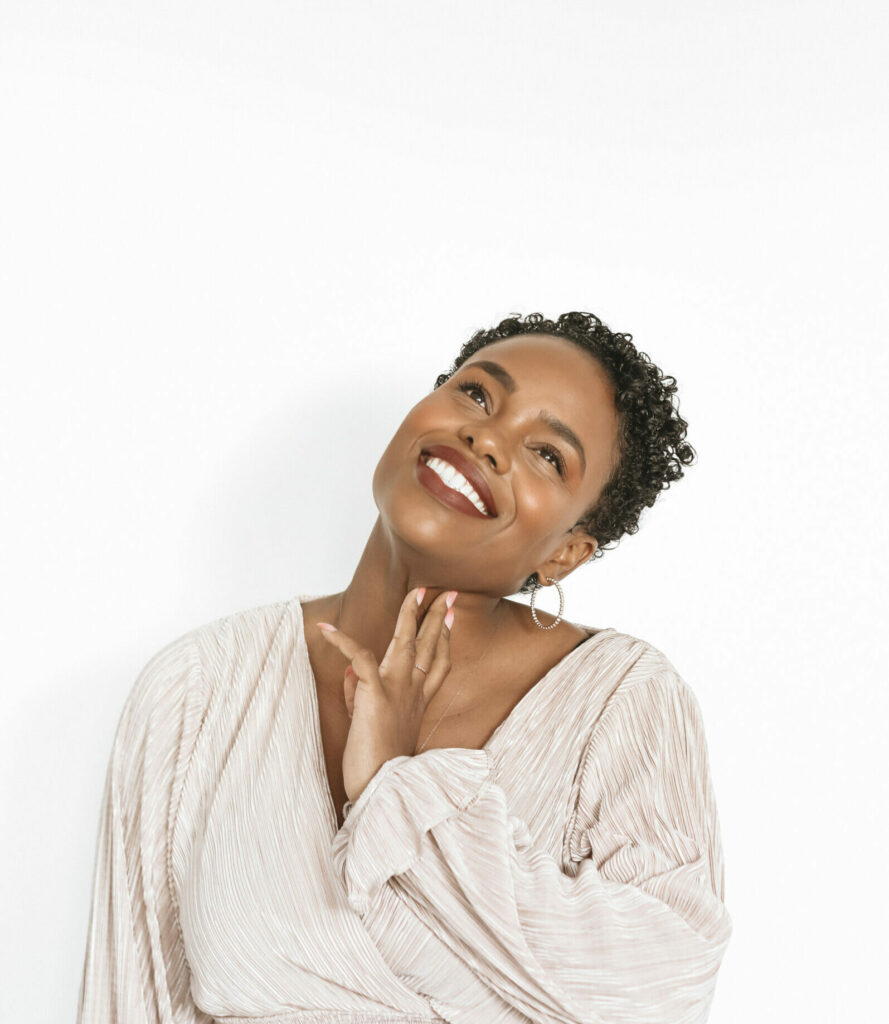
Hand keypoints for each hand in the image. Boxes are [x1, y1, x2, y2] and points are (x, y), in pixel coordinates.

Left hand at [317, 587, 455, 803]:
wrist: (381, 790)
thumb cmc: (376, 765)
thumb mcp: (367, 724)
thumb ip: (359, 695)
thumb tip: (349, 671)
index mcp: (416, 702)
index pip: (436, 664)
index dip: (443, 639)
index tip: (447, 618)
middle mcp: (412, 693)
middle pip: (430, 646)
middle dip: (437, 617)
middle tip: (447, 594)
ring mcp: (396, 691)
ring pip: (407, 642)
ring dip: (411, 615)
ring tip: (416, 592)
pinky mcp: (374, 694)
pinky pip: (359, 657)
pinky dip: (341, 640)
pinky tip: (327, 628)